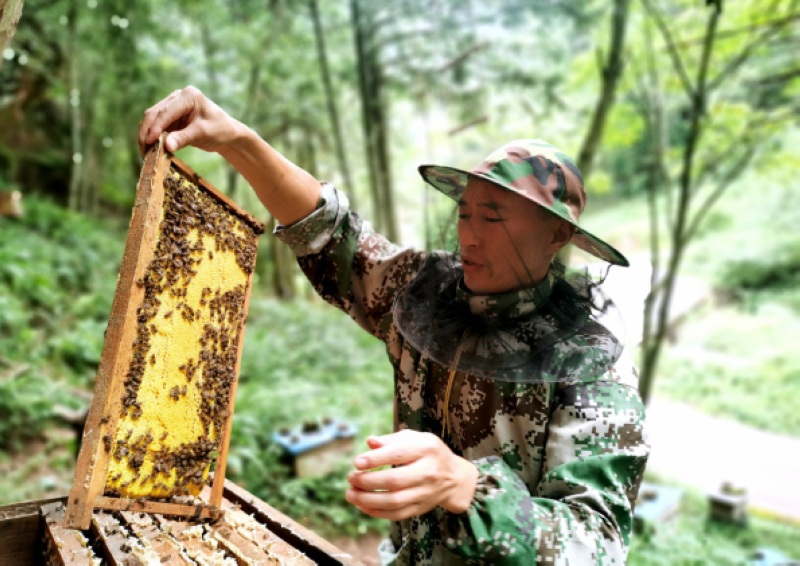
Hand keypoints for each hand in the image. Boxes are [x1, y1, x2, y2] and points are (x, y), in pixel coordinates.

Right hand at [138, 86, 241, 154]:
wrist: (227, 134)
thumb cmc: (220, 130)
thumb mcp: (203, 134)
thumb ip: (184, 138)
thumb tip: (166, 146)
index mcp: (188, 95)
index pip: (166, 111)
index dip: (155, 127)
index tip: (148, 142)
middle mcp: (178, 97)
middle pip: (155, 113)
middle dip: (147, 132)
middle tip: (143, 150)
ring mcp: (173, 105)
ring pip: (153, 119)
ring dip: (147, 135)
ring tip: (146, 152)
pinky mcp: (171, 116)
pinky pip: (158, 126)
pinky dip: (153, 137)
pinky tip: (151, 149)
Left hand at [345, 430, 477, 520]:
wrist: (454, 477)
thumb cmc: (428, 452)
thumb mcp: (415, 438)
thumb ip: (391, 440)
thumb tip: (370, 442)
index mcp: (427, 449)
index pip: (398, 454)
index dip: (375, 459)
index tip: (357, 462)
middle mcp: (428, 472)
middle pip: (395, 480)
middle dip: (368, 481)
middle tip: (351, 478)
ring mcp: (425, 493)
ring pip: (394, 501)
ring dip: (368, 500)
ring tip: (351, 494)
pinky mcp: (421, 508)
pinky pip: (397, 515)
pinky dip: (377, 512)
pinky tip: (362, 505)